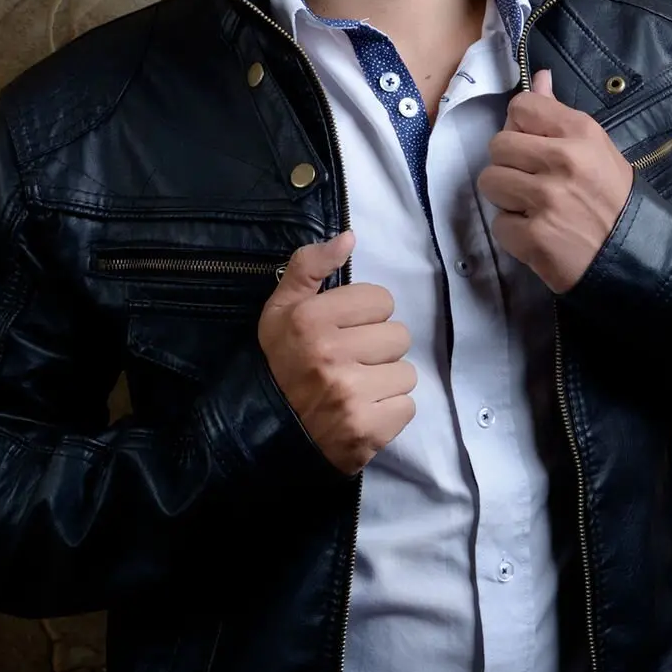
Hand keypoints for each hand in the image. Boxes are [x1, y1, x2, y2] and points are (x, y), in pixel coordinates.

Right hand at [258, 230, 416, 473]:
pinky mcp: (367, 430)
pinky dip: (389, 412)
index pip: (381, 300)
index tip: (344, 331)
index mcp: (310, 320)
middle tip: (351, 363)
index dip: (365, 315)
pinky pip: (407, 406)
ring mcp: (350, 395)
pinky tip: (363, 412)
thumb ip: (310, 266)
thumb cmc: (279, 365)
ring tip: (357, 388)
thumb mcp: (280, 309)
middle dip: (378, 349)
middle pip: (398, 335)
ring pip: (406, 372)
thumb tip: (350, 237)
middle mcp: (330, 355)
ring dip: (386, 381)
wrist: (264, 434)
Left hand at [476, 68, 634, 293]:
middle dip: (509, 164)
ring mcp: (546, 199)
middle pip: (498, 145)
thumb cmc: (613, 197)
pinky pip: (499, 224)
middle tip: (532, 181)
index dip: (520, 125)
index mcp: (580, 132)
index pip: (521, 107)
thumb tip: (539, 77)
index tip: (532, 144)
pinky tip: (538, 233)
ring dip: (506, 197)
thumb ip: (559, 114)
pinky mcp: (534, 236)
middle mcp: (562, 160)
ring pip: (490, 181)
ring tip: (532, 207)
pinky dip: (514, 232)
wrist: (634, 254)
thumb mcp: (596, 148)